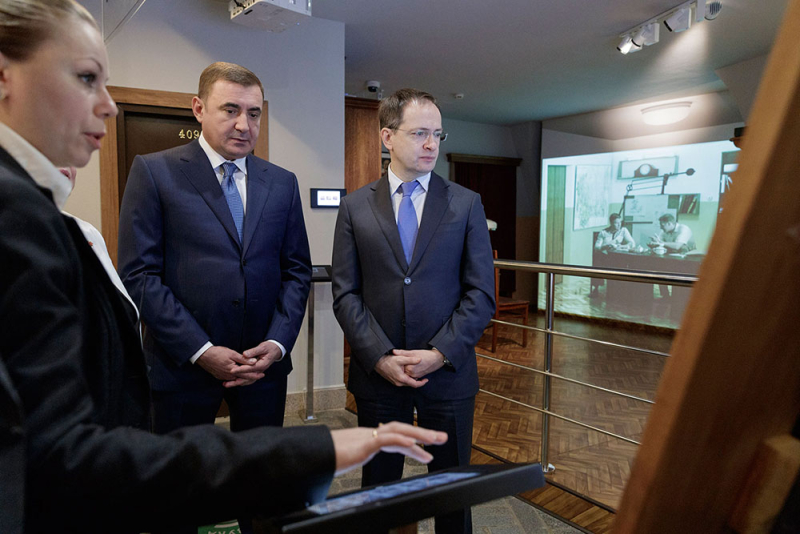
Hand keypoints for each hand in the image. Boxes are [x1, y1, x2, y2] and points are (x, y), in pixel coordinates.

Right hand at [197, 346, 260, 386]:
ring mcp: (223, 377)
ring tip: (252, 376)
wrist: (203, 356)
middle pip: (242, 378)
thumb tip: (254, 362)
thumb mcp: (232, 354)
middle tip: (260, 375)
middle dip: (251, 377)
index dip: (255, 374)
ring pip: (236, 379)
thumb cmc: (218, 352)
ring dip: (244, 378)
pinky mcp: (219, 377)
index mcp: (233, 370)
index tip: (263, 374)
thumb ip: (244, 359)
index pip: (247, 374)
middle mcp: (228, 376)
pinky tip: (239, 376)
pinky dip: (236, 378)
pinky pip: (230, 379)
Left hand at [221, 341, 282, 387]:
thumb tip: (244, 354)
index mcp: (262, 365)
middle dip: (236, 381)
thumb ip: (253, 351)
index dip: (240, 370)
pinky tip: (233, 382)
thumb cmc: (269, 348)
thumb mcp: (262, 347)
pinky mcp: (255, 373)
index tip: (232, 370)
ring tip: (226, 384)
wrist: (275, 350)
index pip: (250, 369)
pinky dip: (240, 381)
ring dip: (236, 383)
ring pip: (247, 381)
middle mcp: (260, 371)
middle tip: (226, 383)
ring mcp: (258, 373)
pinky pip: (248, 379)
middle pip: (247, 378)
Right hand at [331, 422, 447, 475]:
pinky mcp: (362, 444)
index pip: (394, 437)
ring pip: (398, 431)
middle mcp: (368, 435)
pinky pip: (386, 439)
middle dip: (423, 433)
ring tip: (435, 440)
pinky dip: (401, 440)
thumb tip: (348, 464)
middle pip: (401, 429)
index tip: (426, 449)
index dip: (412, 441)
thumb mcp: (342, 460)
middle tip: (442, 438)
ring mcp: (366, 438)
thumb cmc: (322, 457)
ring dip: (419, 434)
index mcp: (366, 439)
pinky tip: (414, 444)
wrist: (308, 455)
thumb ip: (350, 458)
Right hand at [374, 354, 428, 387]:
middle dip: (418, 380)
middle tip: (423, 375)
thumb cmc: (388, 361)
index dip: (422, 383)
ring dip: (412, 379)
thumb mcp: (401, 359)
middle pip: (411, 384)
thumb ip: (411, 360)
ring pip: (407, 383)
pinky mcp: (393, 381)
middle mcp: (399, 383)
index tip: (427, 379)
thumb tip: (420, 360)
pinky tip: (408, 372)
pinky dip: (407, 378)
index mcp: (402, 379)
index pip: (415, 384)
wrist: (378, 363)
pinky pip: (403, 381)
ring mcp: (395, 383)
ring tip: (416, 373)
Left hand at [396, 349, 444, 378]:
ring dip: (405, 368)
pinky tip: (410, 366)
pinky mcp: (418, 376)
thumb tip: (394, 351)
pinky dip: (409, 371)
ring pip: (406, 373)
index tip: (396, 358)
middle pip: (402, 370)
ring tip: (405, 363)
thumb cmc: (426, 355)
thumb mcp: (413, 352)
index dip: (398, 361)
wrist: (436, 360)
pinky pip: (411, 375)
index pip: (399, 366)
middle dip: (401, 365)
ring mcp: (415, 376)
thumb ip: (403, 353)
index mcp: (409, 368)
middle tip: (400, 360)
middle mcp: (412, 374)